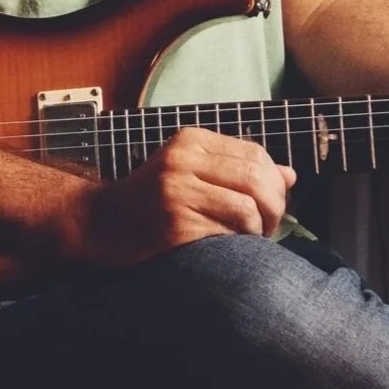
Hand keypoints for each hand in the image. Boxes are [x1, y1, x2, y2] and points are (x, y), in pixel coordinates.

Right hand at [50, 127, 296, 268]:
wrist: (99, 224)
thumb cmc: (150, 200)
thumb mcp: (190, 171)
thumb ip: (237, 169)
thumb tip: (290, 175)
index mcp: (190, 140)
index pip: (254, 153)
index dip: (274, 181)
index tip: (274, 203)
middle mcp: (183, 160)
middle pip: (256, 177)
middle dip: (275, 205)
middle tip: (270, 225)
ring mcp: (177, 191)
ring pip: (248, 205)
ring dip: (260, 228)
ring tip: (252, 238)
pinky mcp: (174, 224)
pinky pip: (228, 230)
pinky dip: (240, 242)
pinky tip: (231, 247)